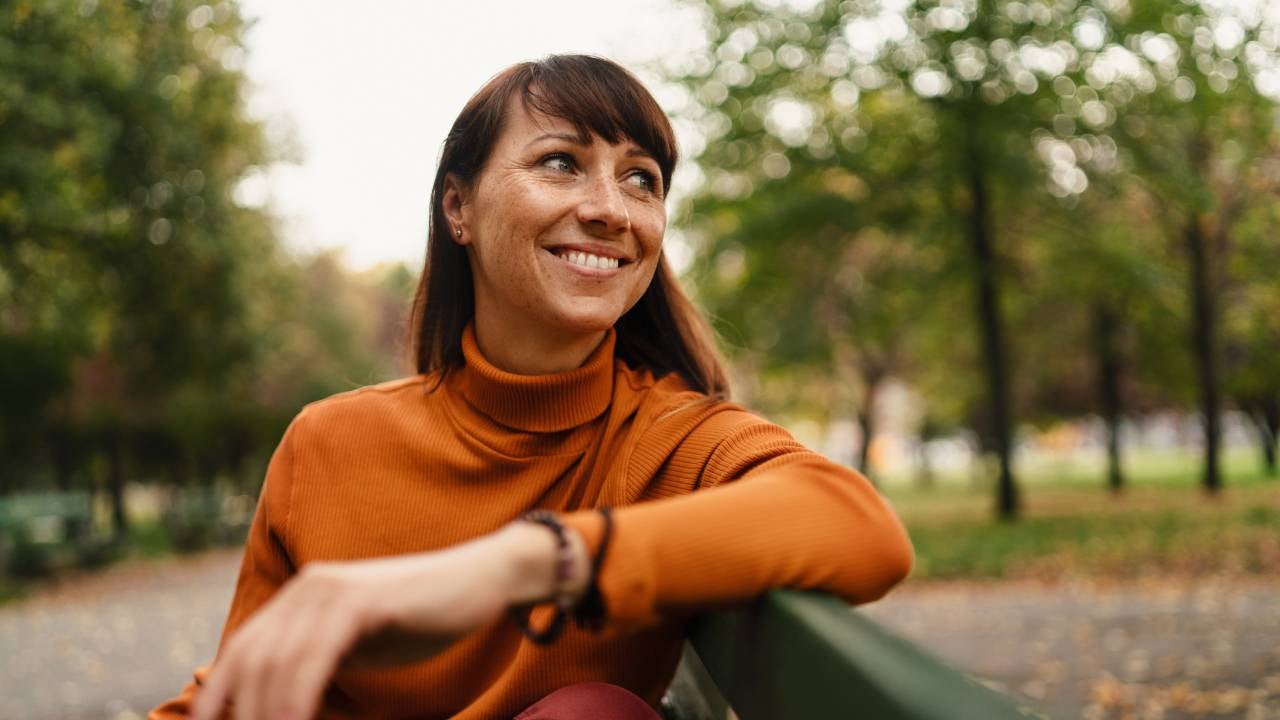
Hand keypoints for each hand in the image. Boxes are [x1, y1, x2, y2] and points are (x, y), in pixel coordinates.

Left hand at [190, 522, 586, 719]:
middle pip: (251, 662)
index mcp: (299, 598)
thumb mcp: (356, 643)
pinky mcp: (361, 601)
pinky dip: (298, 698)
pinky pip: (315, 657)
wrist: (479, 580)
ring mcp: (332, 591)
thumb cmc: (419, 619)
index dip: (215, 699)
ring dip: (266, 714)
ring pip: (277, 663)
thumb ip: (316, 664)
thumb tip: (277, 706)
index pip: (240, 653)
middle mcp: (306, 588)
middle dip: (241, 714)